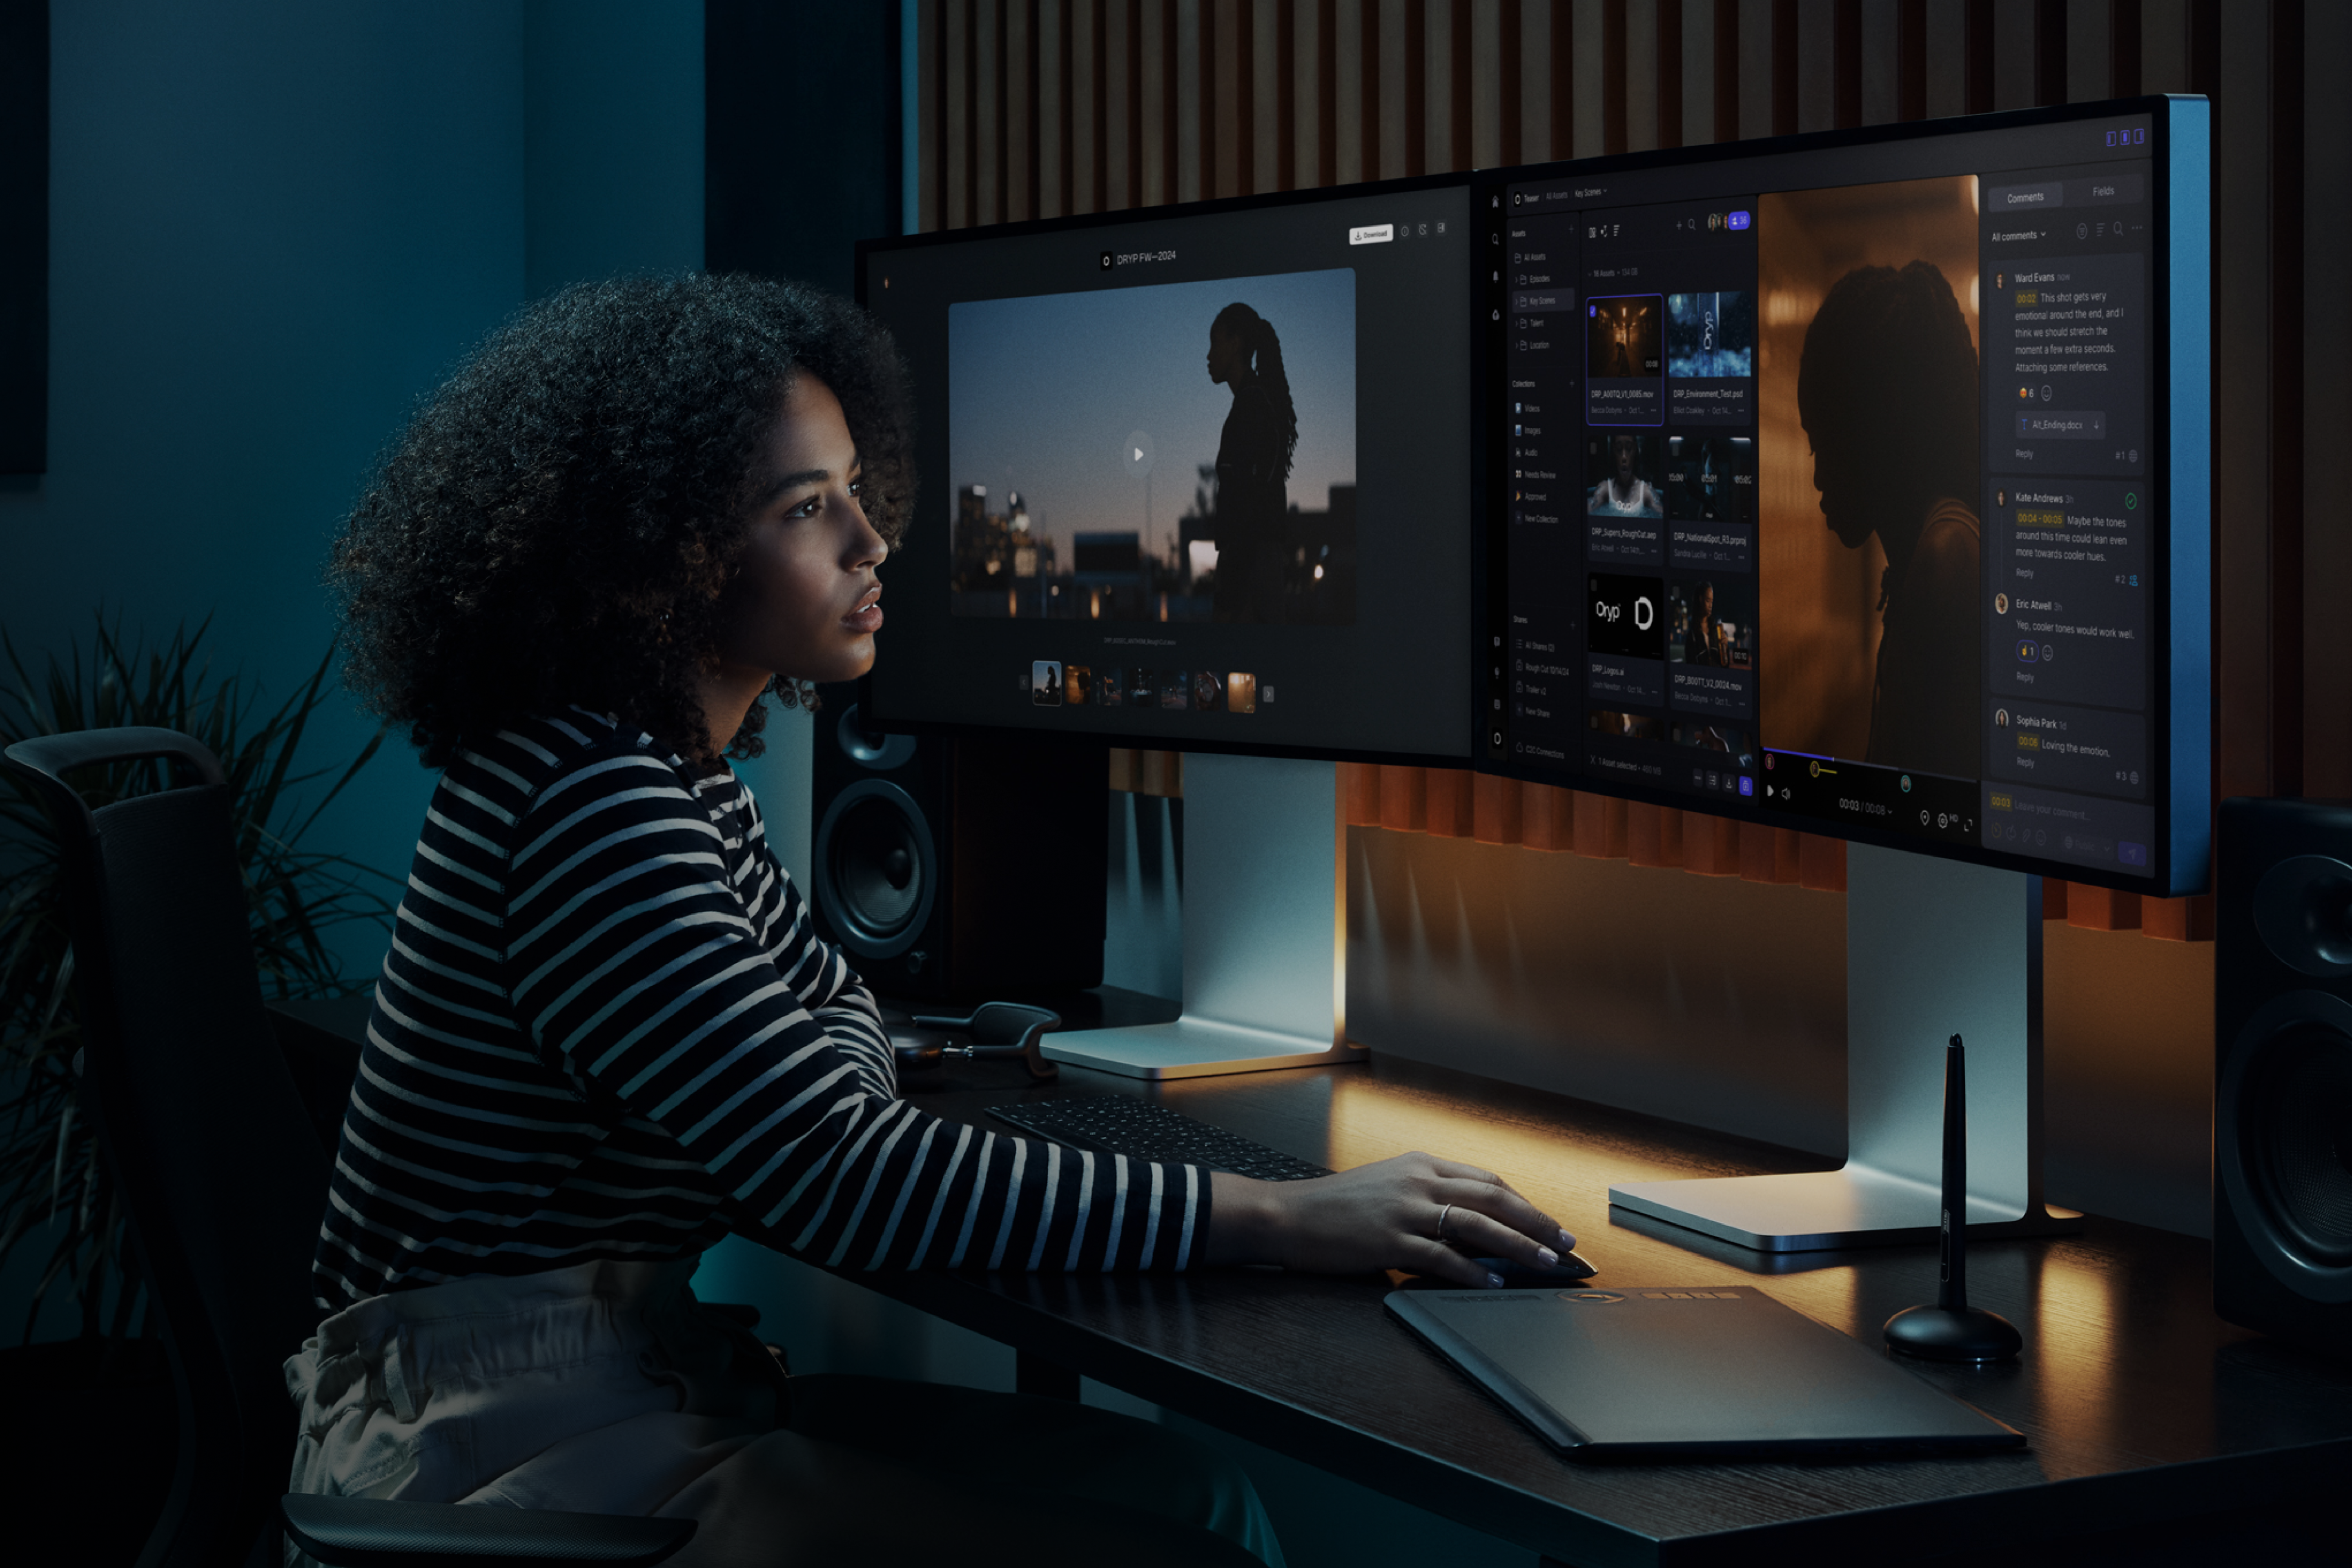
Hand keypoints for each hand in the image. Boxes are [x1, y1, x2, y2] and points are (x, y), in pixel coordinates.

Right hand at [1205, 1153, 1575, 1288]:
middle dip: (1536, 1221)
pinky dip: (1473, 1271)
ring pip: (1477, 1224)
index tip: (1548, 1223)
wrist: (1288, 1214)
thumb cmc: (1336, 1206)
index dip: (1524, 1203)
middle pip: (1492, 1197)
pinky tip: (1493, 1283)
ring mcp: (1403, 1210)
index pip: (1486, 1180)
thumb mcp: (1387, 1186)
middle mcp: (1417, 1181)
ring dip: (1518, 1245)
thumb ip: (1428, 1197)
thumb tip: (1473, 1224)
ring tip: (1547, 1262)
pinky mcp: (1389, 1240)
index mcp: (1420, 1164)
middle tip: (1566, 1243)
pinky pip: (1441, 1256)